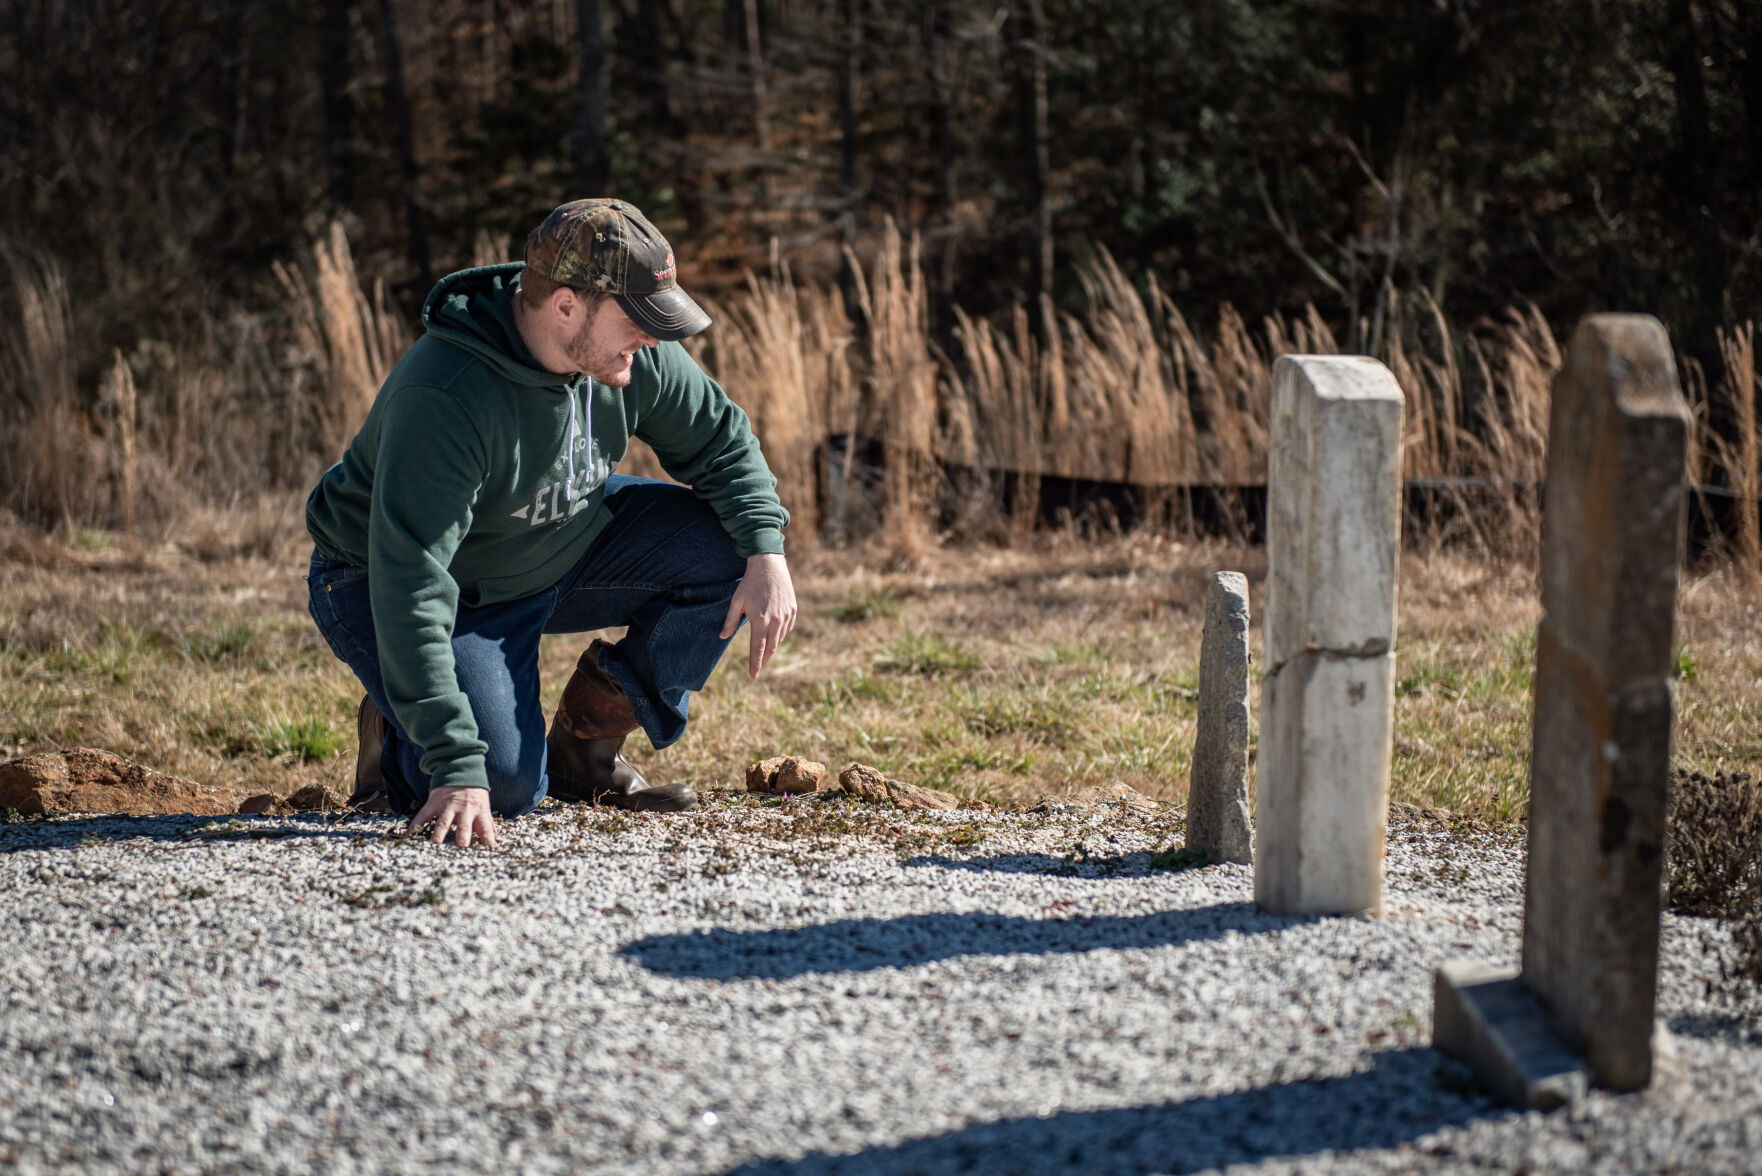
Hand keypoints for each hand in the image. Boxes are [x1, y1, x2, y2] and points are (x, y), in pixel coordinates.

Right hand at [409, 785, 496, 847]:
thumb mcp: (484, 805)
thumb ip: (486, 823)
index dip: (486, 840)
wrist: (460, 770)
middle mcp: (464, 810)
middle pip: (464, 825)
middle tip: (461, 847)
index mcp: (479, 811)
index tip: (485, 851)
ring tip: (436, 844)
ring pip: (443, 822)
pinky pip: (423, 815)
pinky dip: (415, 824)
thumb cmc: (474, 793)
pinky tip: (409, 835)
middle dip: (463, 836)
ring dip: (439, 833)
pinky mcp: (434, 803)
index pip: (485, 828)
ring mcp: (447, 806)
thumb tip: (492, 840)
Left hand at [720, 552, 796, 677]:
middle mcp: (775, 620)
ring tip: (764, 651)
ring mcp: (786, 615)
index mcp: (760, 620)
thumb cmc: (750, 583)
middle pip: (771, 647)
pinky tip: (774, 635)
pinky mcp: (792, 609)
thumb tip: (722, 637)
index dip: (755, 664)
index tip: (753, 675)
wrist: (769, 565)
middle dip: (764, 659)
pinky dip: (781, 635)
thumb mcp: (737, 602)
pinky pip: (787, 628)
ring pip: (780, 638)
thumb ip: (730, 621)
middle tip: (758, 666)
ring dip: (772, 647)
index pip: (758, 648)